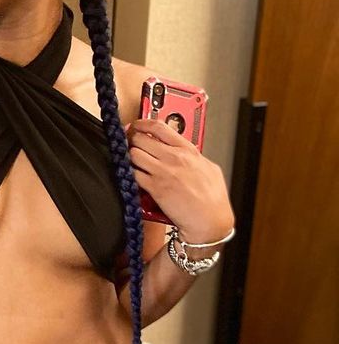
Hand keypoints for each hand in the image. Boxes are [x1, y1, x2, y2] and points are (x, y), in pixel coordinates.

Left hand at [126, 118, 234, 239]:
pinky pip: (133, 175)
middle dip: (132, 140)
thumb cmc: (213, 199)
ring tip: (131, 161)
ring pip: (134, 154)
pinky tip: (132, 176)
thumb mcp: (208, 168)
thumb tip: (185, 153)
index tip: (137, 125)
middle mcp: (174, 158)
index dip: (143, 124)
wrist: (209, 220)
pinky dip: (129, 174)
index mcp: (188, 150)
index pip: (160, 127)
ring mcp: (162, 172)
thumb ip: (193, 157)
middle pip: (141, 139)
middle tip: (129, 144)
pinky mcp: (154, 188)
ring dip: (129, 157)